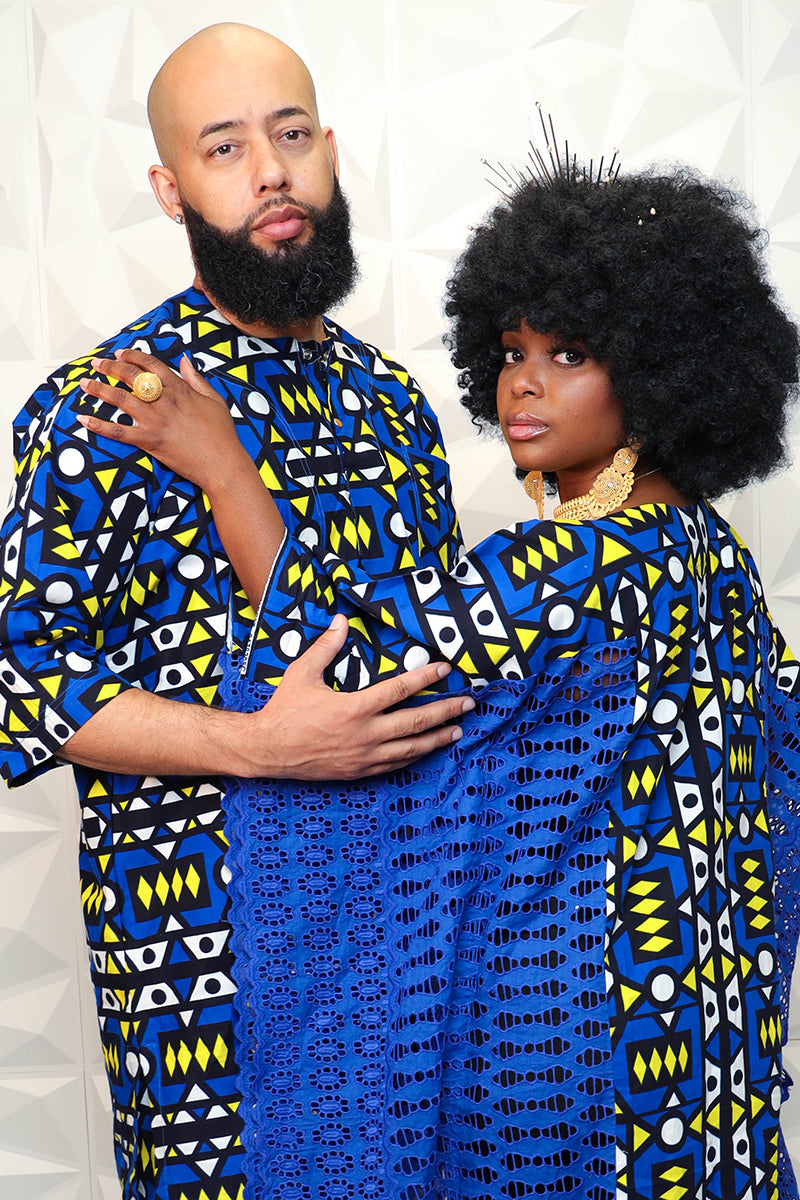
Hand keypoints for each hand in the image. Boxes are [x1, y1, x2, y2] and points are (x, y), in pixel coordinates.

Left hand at [76, 347, 249, 490]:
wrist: (223, 464)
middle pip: (131, 377)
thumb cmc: (222, 435)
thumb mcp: (214, 400)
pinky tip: (84, 419)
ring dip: (99, 389)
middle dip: (110, 367)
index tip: (121, 354)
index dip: (133, 356)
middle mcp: (165, 401)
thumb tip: (185, 361)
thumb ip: (196, 379)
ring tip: (84, 383)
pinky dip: (99, 426)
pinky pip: (119, 431)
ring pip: (120, 399)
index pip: (151, 365)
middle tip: (96, 363)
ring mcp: (156, 421)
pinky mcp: (150, 441)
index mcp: (180, 389)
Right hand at [242, 615, 474, 778]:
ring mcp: (364, 756)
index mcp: (354, 707)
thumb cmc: (284, 710)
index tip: (445, 669)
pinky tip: (427, 749)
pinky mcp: (359, 771)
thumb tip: (341, 621)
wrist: (268, 750)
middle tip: (468, 703)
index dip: (426, 678)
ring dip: (437, 737)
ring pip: (411, 747)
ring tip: (458, 729)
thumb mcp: (302, 673)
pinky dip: (415, 755)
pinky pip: (395, 764)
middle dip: (446, 711)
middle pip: (416, 721)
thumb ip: (326, 646)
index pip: (400, 689)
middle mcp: (365, 734)